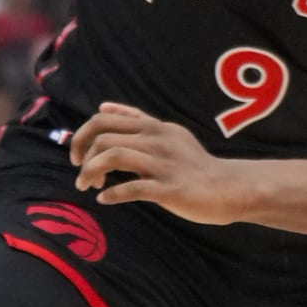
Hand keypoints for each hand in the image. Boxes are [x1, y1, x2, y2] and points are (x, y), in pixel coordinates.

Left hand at [72, 103, 252, 224]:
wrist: (229, 187)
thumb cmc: (194, 164)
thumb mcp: (168, 133)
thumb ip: (136, 120)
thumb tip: (102, 107)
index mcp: (153, 128)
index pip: (103, 120)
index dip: (81, 137)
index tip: (78, 156)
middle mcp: (156, 141)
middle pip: (103, 138)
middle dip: (83, 157)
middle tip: (83, 177)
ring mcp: (163, 164)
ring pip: (114, 157)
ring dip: (91, 173)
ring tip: (88, 187)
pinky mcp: (170, 188)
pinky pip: (133, 187)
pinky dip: (112, 194)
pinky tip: (105, 199)